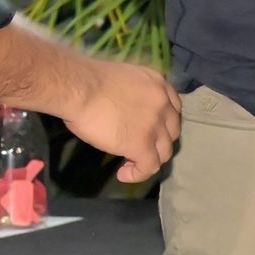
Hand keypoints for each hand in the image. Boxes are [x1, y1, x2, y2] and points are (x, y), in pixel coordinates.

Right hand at [60, 60, 182, 182]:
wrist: (80, 89)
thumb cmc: (89, 81)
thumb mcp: (125, 80)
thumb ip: (137, 95)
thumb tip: (130, 109)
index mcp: (160, 85)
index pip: (174, 109)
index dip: (163, 123)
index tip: (149, 130)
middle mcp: (164, 104)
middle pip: (172, 131)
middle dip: (159, 141)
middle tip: (140, 146)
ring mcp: (155, 125)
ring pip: (165, 152)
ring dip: (150, 160)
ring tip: (130, 163)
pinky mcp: (141, 144)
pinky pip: (149, 167)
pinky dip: (138, 174)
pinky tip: (123, 174)